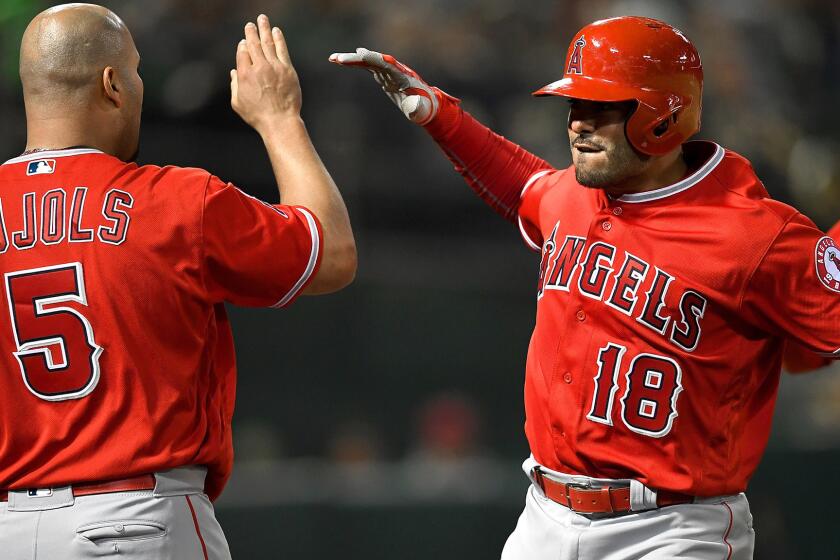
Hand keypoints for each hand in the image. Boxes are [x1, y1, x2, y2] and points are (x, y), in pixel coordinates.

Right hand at [231, 14, 300, 132]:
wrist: (280, 121)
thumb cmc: (258, 116)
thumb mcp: (238, 103)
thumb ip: (234, 85)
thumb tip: (233, 72)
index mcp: (245, 75)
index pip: (242, 53)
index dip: (243, 45)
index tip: (244, 42)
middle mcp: (259, 68)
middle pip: (254, 44)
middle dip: (251, 32)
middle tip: (250, 24)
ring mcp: (274, 67)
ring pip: (268, 43)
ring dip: (264, 29)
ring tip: (262, 19)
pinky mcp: (287, 69)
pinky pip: (282, 49)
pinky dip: (279, 38)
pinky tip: (276, 31)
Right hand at [329, 48, 438, 124]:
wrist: (427, 105)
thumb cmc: (424, 108)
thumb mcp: (420, 111)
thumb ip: (416, 108)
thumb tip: (412, 106)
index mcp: (402, 75)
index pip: (385, 64)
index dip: (372, 58)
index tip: (359, 54)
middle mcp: (393, 70)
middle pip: (373, 60)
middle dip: (356, 58)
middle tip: (337, 59)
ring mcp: (388, 72)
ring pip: (368, 61)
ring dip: (351, 59)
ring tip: (333, 58)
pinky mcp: (383, 76)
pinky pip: (367, 67)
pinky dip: (355, 64)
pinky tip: (342, 61)